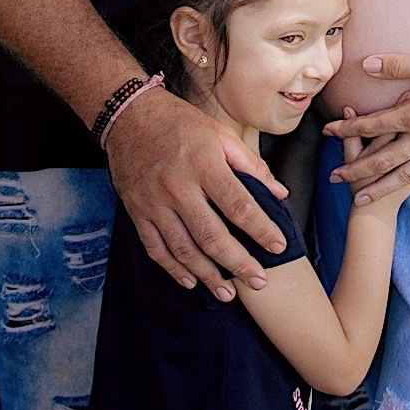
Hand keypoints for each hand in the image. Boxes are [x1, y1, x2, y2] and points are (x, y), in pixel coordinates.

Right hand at [105, 87, 289, 298]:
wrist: (129, 117)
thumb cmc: (181, 123)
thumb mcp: (221, 134)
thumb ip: (251, 165)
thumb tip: (279, 194)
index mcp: (204, 164)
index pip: (239, 206)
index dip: (261, 230)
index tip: (278, 246)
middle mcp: (178, 187)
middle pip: (212, 236)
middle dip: (239, 263)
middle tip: (259, 281)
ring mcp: (155, 203)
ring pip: (184, 249)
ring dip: (208, 275)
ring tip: (228, 292)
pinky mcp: (138, 212)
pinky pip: (156, 249)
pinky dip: (173, 269)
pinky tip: (191, 280)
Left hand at [324, 52, 409, 203]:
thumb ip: (400, 65)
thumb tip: (368, 64)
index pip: (374, 125)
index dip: (348, 129)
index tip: (327, 133)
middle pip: (384, 159)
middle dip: (356, 170)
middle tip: (333, 179)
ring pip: (406, 175)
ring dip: (381, 187)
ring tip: (362, 198)